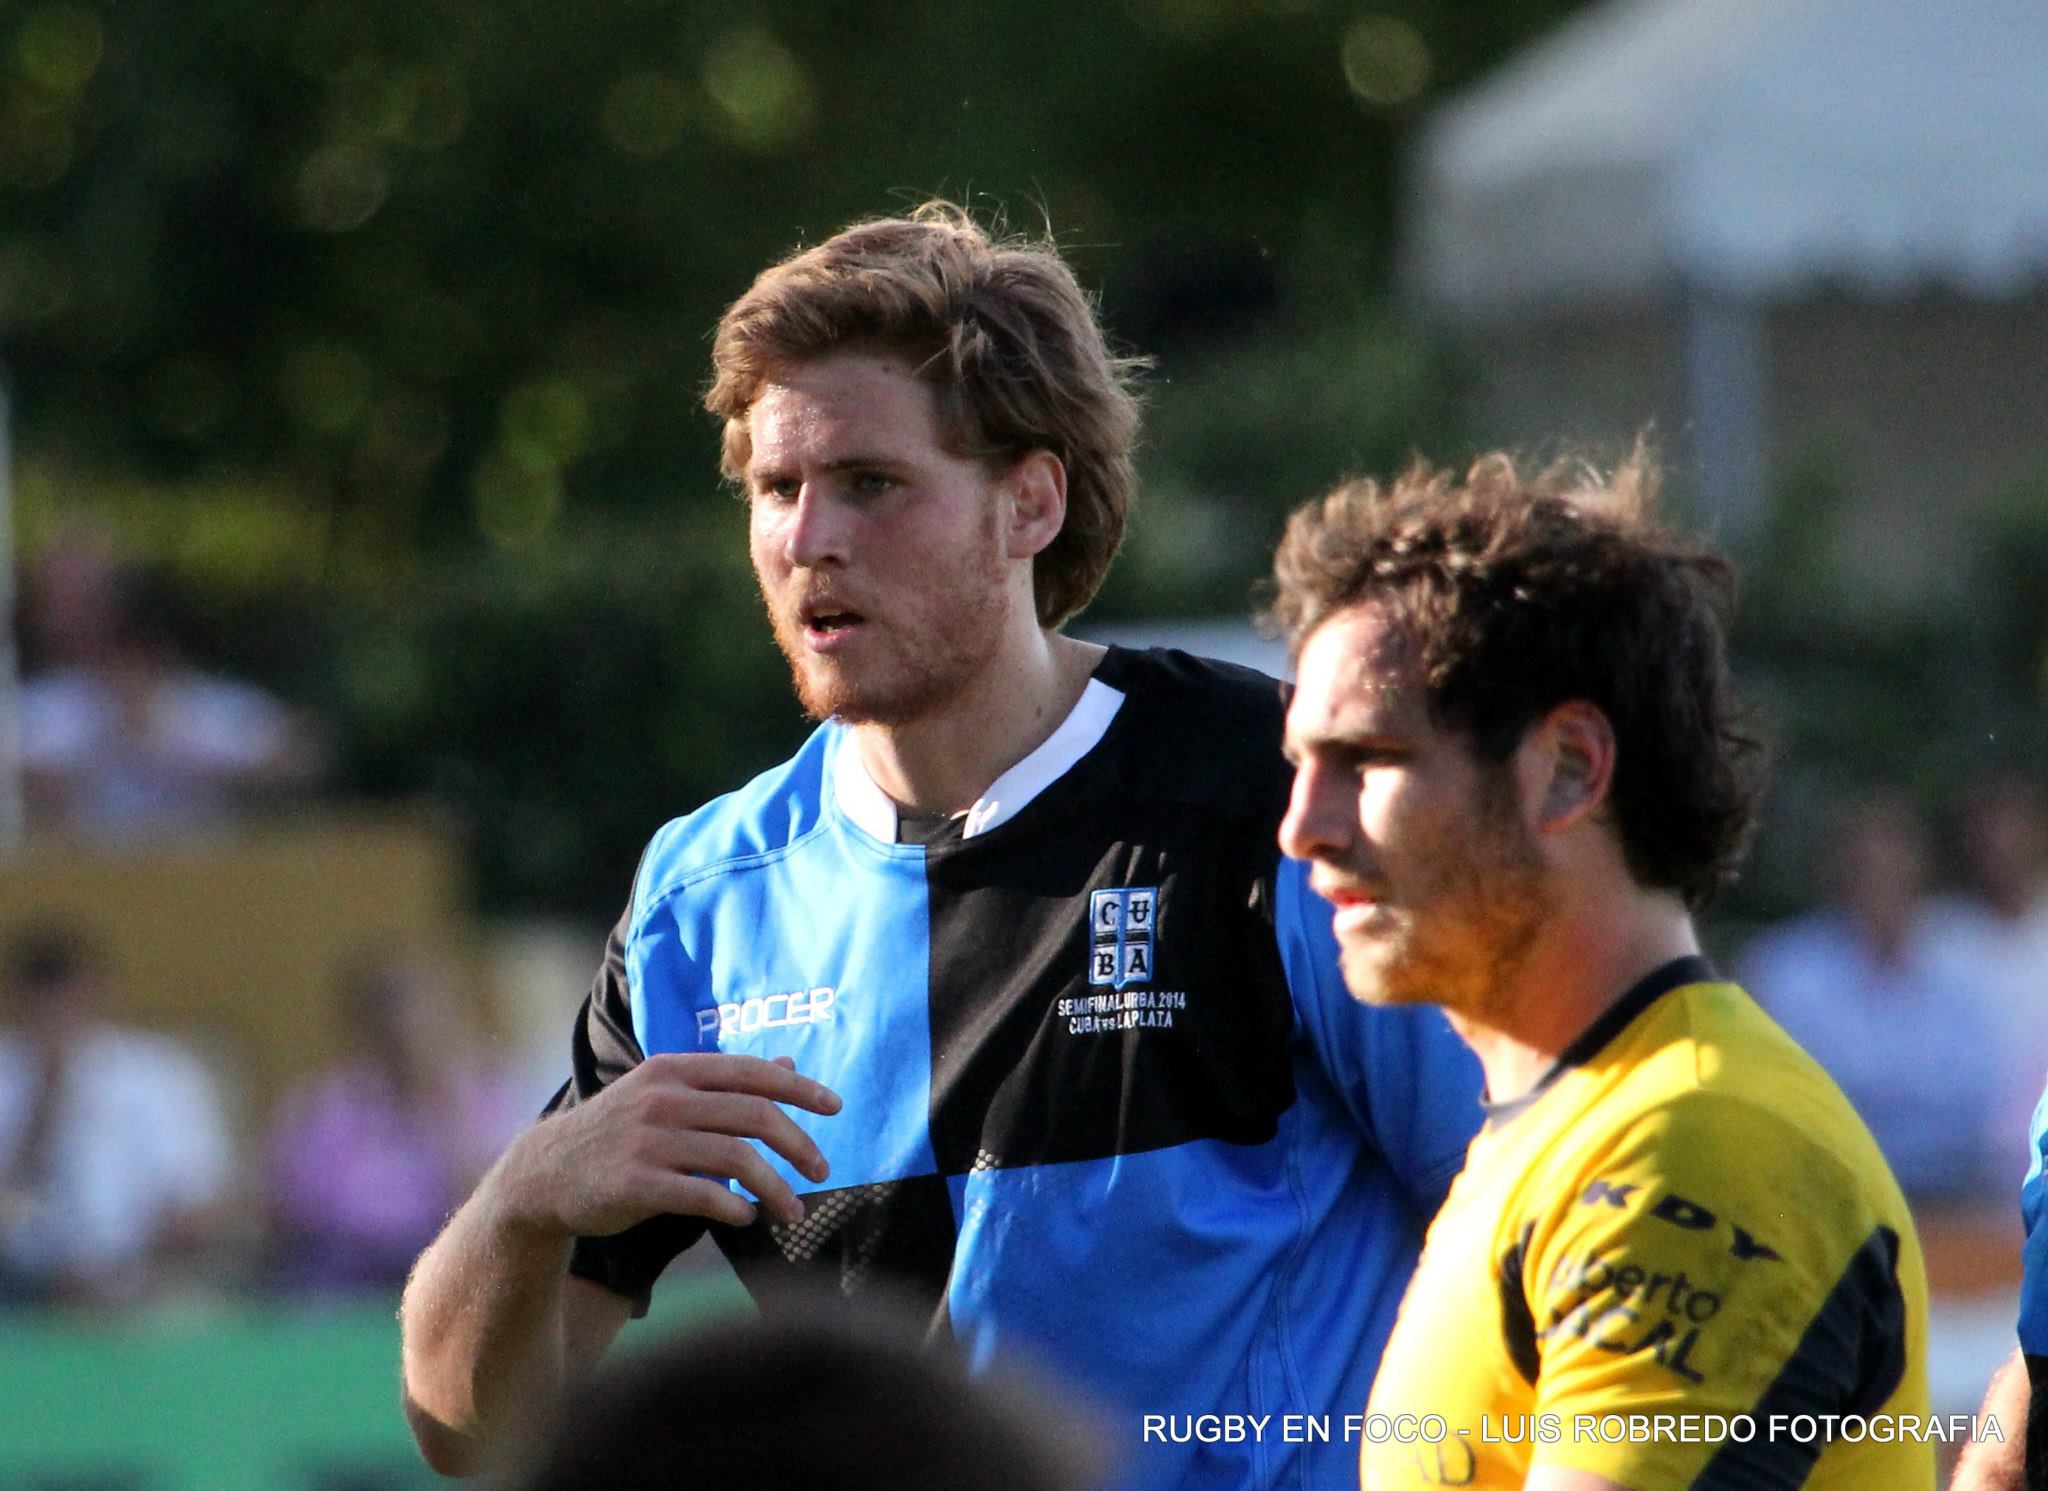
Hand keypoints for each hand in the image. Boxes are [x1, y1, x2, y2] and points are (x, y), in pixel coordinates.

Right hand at [490, 1053, 841, 1236]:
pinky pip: (700, 1196)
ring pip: (735, 1159)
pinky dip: (733, 1208)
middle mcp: (663, 1099)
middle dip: (798, 1143)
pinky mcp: (634, 1183)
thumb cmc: (619, 1133)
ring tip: (795, 1211)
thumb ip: (724, 1082)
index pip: (750, 1072)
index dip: (798, 1088)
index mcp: (674, 1070)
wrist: (544, 1175)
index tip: (835, 1107)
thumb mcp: (666, 1093)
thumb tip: (787, 1062)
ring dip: (775, 1187)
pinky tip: (747, 1217)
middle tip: (822, 1170)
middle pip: (753, 1114)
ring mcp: (647, 1140)